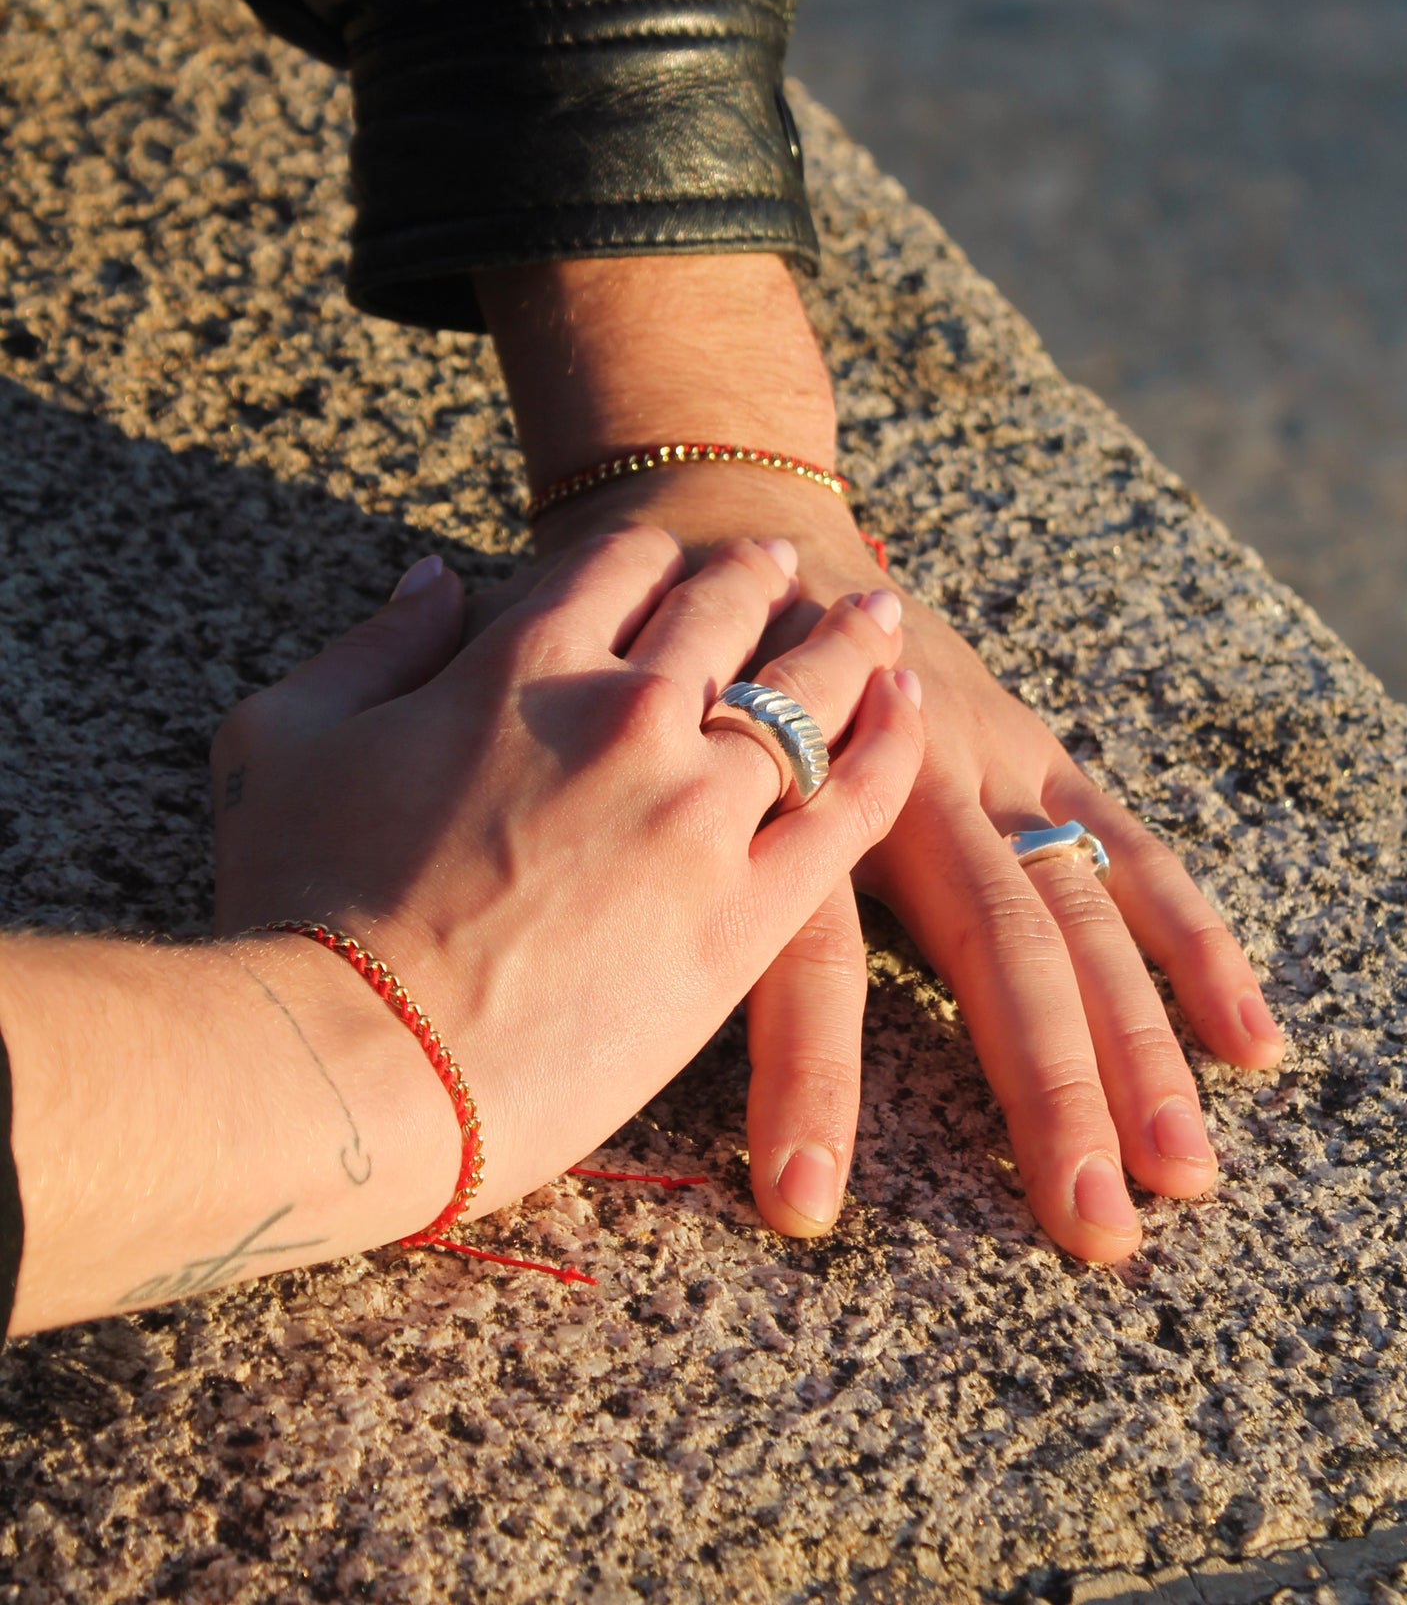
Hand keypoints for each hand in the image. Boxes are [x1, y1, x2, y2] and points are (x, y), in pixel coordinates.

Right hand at [213, 528, 923, 1217]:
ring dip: (847, 640)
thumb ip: (373, 642)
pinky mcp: (744, 913)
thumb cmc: (299, 910)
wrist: (356, 1063)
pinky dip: (891, 747)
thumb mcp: (284, 738)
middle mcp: (626, 713)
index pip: (616, 567)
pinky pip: (854, 806)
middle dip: (754, 574)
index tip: (673, 552)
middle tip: (782, 561)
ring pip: (806, 692)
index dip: (650, 552)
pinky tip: (914, 711)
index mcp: (521, 664)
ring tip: (876, 612)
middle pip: (721, 611)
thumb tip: (435, 579)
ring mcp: (696, 810)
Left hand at [524, 469, 1285, 1263]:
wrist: (716, 507)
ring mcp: (978, 757)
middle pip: (986, 941)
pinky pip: (1125, 851)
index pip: (810, 954)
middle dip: (1043, 1090)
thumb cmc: (633, 659)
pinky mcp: (1025, 746)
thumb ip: (577, 842)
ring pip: (1068, 908)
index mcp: (781, 780)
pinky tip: (1250, 1040)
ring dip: (1132, 1042)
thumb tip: (493, 992)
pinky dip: (1187, 938)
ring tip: (1180, 1176)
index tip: (808, 1212)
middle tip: (1088, 1233)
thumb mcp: (579, 726)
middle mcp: (899, 773)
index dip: (809, 1083)